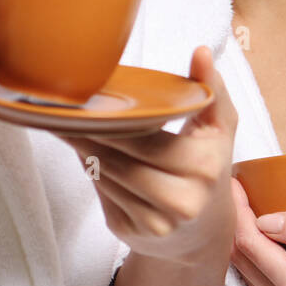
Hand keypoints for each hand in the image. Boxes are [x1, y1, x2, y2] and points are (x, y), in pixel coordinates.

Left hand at [60, 47, 236, 266]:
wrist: (202, 230)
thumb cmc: (208, 167)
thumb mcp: (219, 128)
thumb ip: (212, 90)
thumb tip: (200, 52)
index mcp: (203, 168)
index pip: (144, 139)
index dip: (112, 121)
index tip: (89, 102)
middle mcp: (180, 201)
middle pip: (118, 160)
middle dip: (89, 135)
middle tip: (67, 112)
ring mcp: (154, 222)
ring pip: (105, 176)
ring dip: (84, 151)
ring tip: (69, 127)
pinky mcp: (130, 232)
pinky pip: (101, 193)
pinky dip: (91, 170)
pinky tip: (84, 153)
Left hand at [230, 177, 285, 285]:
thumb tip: (263, 220)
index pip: (248, 243)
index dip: (237, 210)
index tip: (234, 182)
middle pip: (239, 256)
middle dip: (233, 220)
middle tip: (236, 187)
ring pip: (244, 266)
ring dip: (240, 234)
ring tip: (244, 202)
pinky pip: (256, 273)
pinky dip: (252, 248)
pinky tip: (257, 225)